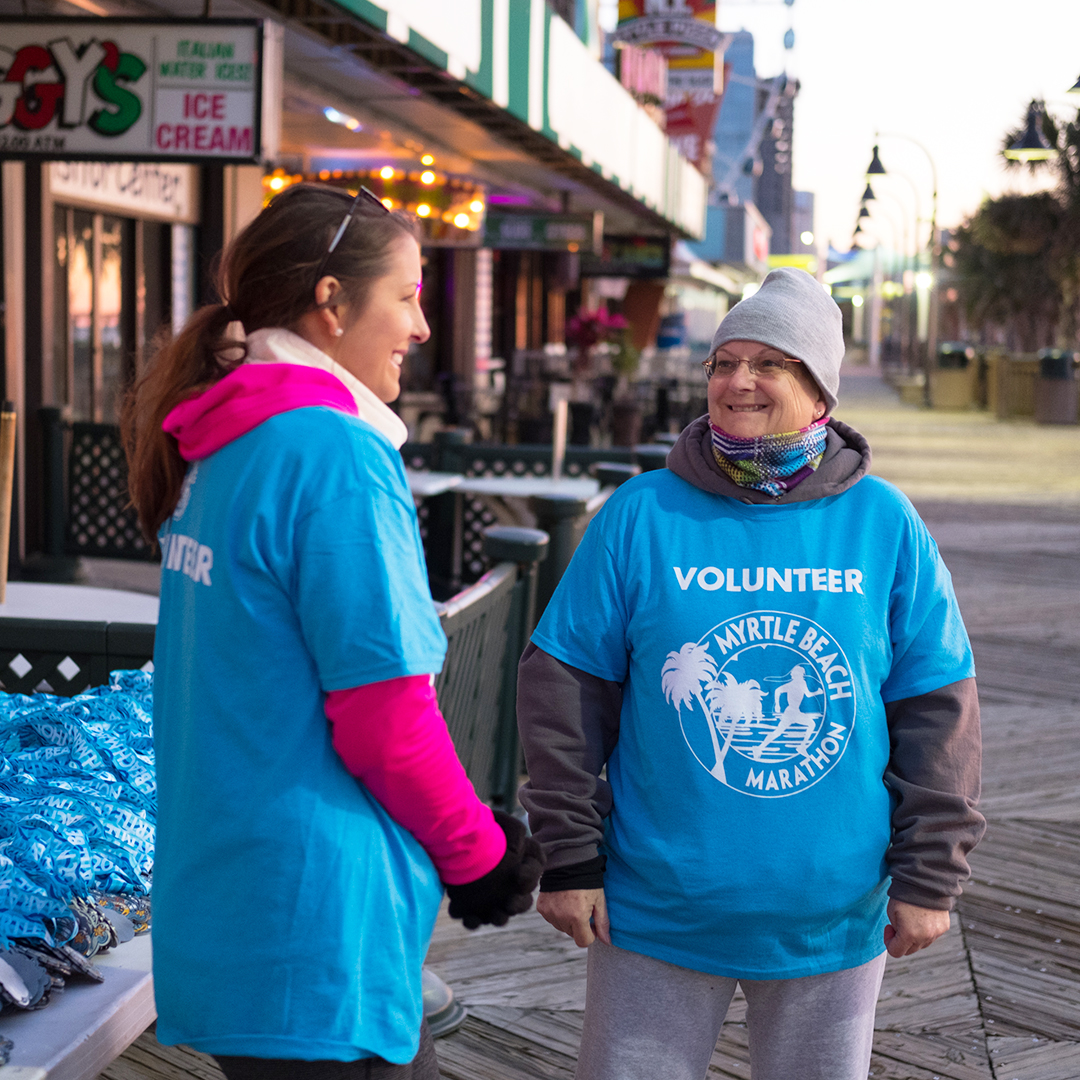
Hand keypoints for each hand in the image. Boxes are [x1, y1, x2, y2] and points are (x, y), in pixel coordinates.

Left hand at [445, 811, 543, 928]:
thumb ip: (514, 831)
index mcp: (523, 864)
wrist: (453, 836)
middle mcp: (510, 885)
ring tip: (493, 914)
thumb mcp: (501, 823)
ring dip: (498, 917)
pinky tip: (468, 917)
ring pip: (500, 915)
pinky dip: (473, 920)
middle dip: (518, 904)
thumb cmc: (482, 828)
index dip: (530, 874)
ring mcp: (492, 898)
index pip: (535, 870)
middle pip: (523, 901)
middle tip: (510, 903)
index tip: (519, 873)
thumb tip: (519, 846)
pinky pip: (475, 919)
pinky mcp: (472, 906)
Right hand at [536, 888, 610, 947]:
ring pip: (561, 927)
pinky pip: (552, 919)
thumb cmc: (588, 881)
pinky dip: (557, 914)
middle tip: (582, 908)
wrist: (568, 861)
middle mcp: (561, 917)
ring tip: (572, 903)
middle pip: (572, 934)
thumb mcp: (599, 901)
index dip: (590, 934)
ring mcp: (550, 912)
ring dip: (567, 920)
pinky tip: (562, 900)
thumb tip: (607, 942)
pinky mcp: (542, 907)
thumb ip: (602, 923)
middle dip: (579, 925)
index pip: (583, 941)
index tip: (592, 923)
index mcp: (577, 917)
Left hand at [884, 898, 950, 956]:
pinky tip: (922, 917)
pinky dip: (926, 931)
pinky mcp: (944, 927)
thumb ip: (896, 930)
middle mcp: (925, 937)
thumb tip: (901, 938)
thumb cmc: (904, 895)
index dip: (889, 942)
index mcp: (909, 934)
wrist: (924, 881)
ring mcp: (936, 933)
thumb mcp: (891, 913)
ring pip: (921, 944)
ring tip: (911, 920)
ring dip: (914, 937)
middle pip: (909, 950)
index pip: (896, 952)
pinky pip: (932, 936)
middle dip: (901, 941)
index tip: (888, 928)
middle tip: (898, 925)